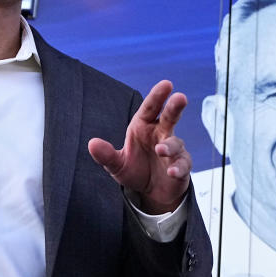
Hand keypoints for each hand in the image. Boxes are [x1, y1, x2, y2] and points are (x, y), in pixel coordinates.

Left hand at [88, 80, 191, 212]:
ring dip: (169, 146)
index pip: (151, 108)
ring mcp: (174, 150)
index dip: (158, 96)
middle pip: (170, 117)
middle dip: (175, 107)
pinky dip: (178, 167)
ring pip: (175, 143)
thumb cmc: (135, 170)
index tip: (166, 84)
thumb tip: (92, 143)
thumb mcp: (117, 165)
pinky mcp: (182, 166)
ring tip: (161, 150)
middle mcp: (161, 134)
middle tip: (180, 97)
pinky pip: (183, 164)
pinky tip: (171, 172)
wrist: (152, 192)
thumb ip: (106, 155)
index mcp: (144, 126)